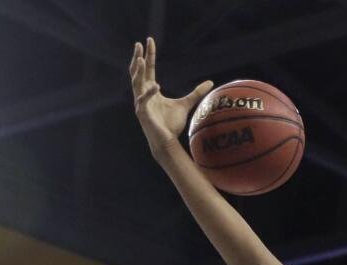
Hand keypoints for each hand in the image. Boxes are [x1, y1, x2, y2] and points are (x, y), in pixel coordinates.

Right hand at [129, 37, 212, 154]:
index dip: (149, 55)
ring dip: (137, 71)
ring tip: (139, 59)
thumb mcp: (186, 104)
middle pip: (138, 72)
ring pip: (136, 83)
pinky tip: (156, 86)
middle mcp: (142, 94)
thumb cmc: (172, 124)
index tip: (149, 41)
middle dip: (138, 57)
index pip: (148, 69)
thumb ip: (196, 93)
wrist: (167, 141)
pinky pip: (143, 100)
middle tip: (139, 44)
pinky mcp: (142, 113)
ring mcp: (140, 103)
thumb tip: (210, 82)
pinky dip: (149, 93)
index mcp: (150, 90)